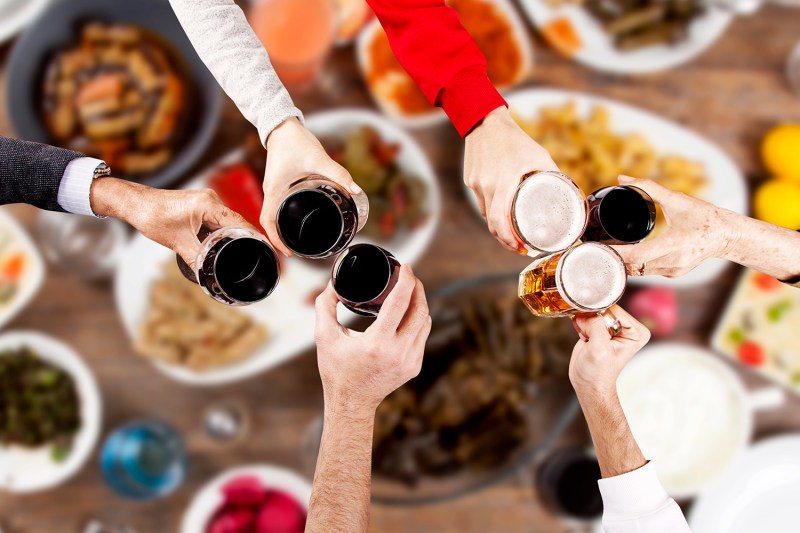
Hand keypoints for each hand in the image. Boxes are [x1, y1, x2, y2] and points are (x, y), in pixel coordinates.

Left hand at [91, 178, 250, 267]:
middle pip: (238, 221)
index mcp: (209, 205)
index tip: (266, 248)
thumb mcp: (177, 242)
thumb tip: (208, 278)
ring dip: (235, 235)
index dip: (255, 237)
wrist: (134, 203)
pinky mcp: (200, 205)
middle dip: (248, 238)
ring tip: (245, 251)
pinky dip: (223, 231)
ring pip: (228, 220)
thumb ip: (196, 259)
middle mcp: (211, 200)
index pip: (240, 222)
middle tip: (257, 254)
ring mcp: (206, 201)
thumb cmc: (152, 216)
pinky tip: (225, 242)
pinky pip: (219, 219)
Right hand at [262, 118, 361, 255]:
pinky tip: (299, 217)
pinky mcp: (279, 182)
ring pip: (273, 214)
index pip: (268, 221)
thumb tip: (355, 189)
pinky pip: (278, 204)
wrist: (283, 124)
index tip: (289, 252)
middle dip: (281, 238)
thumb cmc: (295, 140)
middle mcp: (271, 190)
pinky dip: (284, 215)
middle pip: (270, 222)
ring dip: (282, 228)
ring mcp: (274, 187)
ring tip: (297, 240)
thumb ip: (338, 173)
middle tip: (297, 250)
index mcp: (275, 190)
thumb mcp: (318, 159)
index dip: (276, 240)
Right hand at [314, 265, 431, 414]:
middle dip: (417, 287)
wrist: (351, 404)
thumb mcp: (324, 337)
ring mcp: (410, 361)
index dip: (406, 280)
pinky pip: (423, 335)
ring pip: (425, 322)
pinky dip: (419, 319)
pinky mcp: (414, 366)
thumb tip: (332, 284)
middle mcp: (398, 352)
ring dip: (420, 302)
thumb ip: (325, 306)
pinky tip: (411, 311)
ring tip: (410, 289)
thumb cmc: (336, 371)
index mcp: (377, 344)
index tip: (405, 267)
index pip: (400, 303)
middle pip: (419, 310)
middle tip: (408, 275)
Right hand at [464, 106, 559, 251]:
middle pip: (492, 224)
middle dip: (505, 240)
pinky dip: (492, 210)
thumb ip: (553, 173)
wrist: (484, 120)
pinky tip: (501, 212)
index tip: (520, 247)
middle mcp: (485, 186)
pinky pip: (481, 201)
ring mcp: (475, 184)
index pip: (500, 222)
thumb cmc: (514, 138)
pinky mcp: (471, 180)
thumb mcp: (539, 155)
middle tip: (519, 247)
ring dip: (498, 227)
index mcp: (502, 183)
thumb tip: (569, 192)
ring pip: (485, 214)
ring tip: (512, 234)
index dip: (509, 240)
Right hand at [569, 306, 650, 397]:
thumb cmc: (598, 372)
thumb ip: (595, 325)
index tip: (596, 335)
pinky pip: (586, 315)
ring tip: (588, 340)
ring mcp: (612, 326)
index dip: (601, 319)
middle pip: (603, 308)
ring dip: (584, 323)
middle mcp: (627, 327)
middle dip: (591, 321)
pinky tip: (584, 338)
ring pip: (592, 311)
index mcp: (637, 331)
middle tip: (590, 338)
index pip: (615, 310)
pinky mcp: (599, 327)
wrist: (588, 383)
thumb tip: (585, 312)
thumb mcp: (599, 348)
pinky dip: (580, 324)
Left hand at [610, 175, 732, 277]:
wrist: (727, 235)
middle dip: (613, 258)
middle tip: (594, 247)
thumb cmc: (704, 216)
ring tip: (605, 250)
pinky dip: (636, 264)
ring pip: (639, 271)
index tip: (598, 246)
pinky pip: (648, 271)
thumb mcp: (676, 199)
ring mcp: (673, 270)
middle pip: (633, 266)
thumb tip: (622, 179)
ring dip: (623, 262)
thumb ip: (647, 188)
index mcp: (674, 244)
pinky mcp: (673, 274)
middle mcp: (672, 262)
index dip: (615, 253)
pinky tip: (626, 256)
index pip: (636, 256)